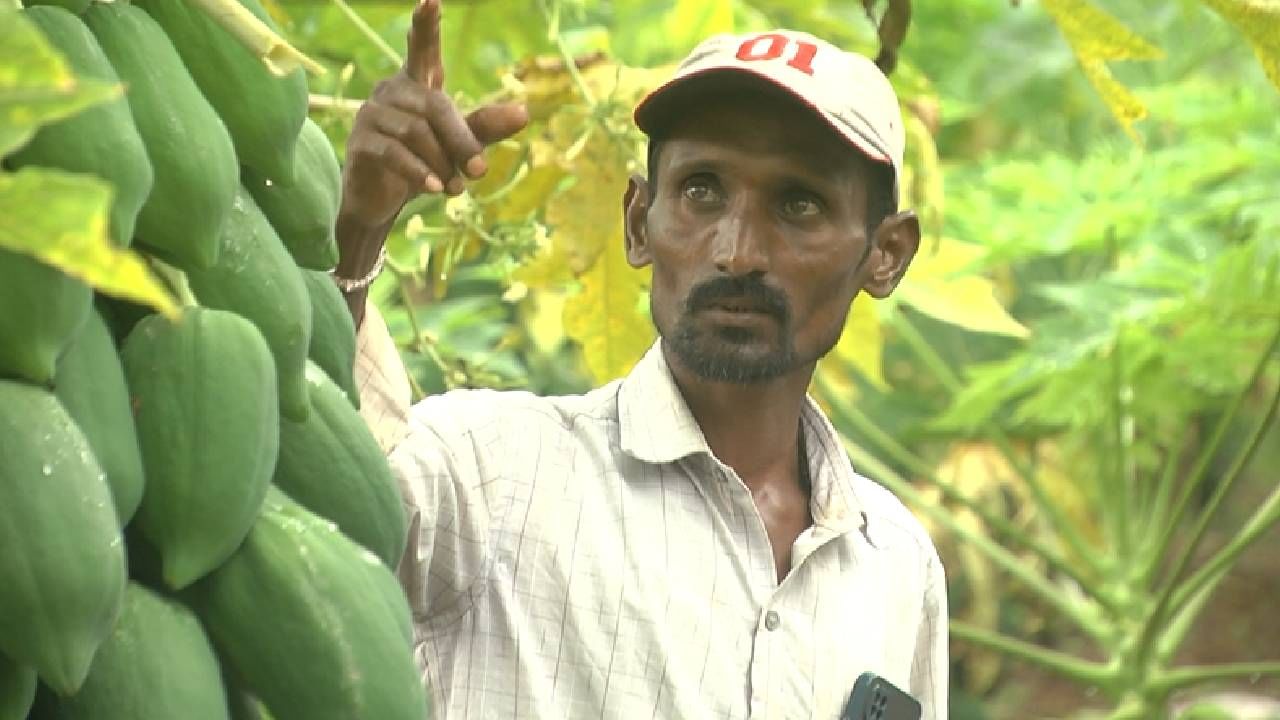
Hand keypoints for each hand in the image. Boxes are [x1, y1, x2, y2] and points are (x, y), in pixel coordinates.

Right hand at [339, 0, 529, 228]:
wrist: (381, 202)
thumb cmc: (425, 163)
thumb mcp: (460, 145)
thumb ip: (486, 127)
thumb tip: (523, 112)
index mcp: (417, 85)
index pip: (422, 50)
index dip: (426, 26)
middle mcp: (391, 91)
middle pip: (435, 106)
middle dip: (461, 140)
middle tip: (480, 171)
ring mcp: (372, 114)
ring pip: (416, 132)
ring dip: (442, 163)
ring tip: (454, 189)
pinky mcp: (360, 142)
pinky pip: (395, 153)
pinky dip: (419, 172)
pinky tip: (434, 189)